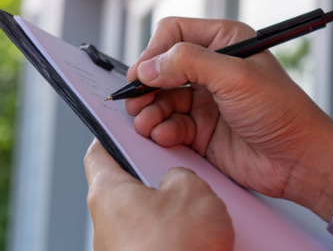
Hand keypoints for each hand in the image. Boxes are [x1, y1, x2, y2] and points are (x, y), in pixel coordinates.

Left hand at [84, 139, 233, 250]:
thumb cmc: (177, 248)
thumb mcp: (191, 189)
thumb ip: (180, 174)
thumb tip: (176, 181)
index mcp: (108, 193)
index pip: (99, 152)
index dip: (113, 135)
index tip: (125, 127)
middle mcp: (106, 223)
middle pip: (127, 184)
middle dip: (155, 174)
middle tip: (179, 166)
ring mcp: (121, 248)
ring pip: (145, 213)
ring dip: (170, 206)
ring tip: (198, 204)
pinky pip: (156, 237)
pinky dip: (174, 230)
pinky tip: (198, 232)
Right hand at [126, 17, 332, 221]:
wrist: (300, 159)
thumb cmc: (280, 110)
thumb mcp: (235, 76)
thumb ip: (189, 63)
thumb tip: (148, 66)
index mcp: (224, 41)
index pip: (175, 33)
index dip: (154, 51)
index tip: (142, 73)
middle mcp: (212, 67)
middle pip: (162, 67)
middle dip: (147, 84)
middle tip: (135, 100)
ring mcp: (206, 99)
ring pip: (161, 97)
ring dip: (149, 110)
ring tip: (146, 122)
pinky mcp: (202, 128)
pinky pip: (170, 124)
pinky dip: (162, 129)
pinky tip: (165, 136)